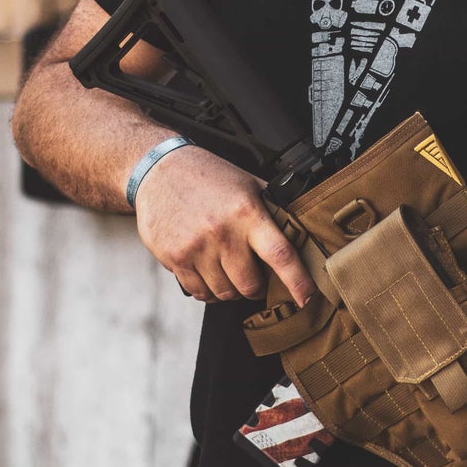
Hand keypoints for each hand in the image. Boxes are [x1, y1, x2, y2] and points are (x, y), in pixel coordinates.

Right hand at [132, 145, 314, 307]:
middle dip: (255, 288)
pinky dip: (208, 290)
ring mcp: (196, 247)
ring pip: (224, 293)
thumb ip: (273, 209)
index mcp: (247, 213)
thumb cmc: (208, 177)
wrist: (159, 169)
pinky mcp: (175, 257)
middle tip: (253, 278)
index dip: (297, 281)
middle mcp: (222, 232)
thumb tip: (303, 231)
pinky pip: (199, 292)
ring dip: (230, 289)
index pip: (280, 255)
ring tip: (227, 271)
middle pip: (249, 285)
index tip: (307, 298)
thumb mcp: (247, 184)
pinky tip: (208, 274)